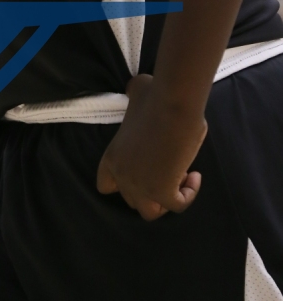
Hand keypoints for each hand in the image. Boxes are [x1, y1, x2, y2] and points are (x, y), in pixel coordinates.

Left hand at [96, 74, 206, 220]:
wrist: (172, 105)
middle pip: (132, 200)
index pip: (105, 185)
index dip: (123, 182)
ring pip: (150, 212)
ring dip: (165, 200)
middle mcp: (123, 176)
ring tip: (178, 179)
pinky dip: (188, 194)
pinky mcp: (163, 192)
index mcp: (111, 157)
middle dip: (150, 188)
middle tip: (166, 169)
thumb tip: (134, 88)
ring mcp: (142, 186)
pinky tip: (194, 175)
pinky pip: (177, 206)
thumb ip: (132, 97)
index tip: (142, 169)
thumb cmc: (154, 96)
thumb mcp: (135, 93)